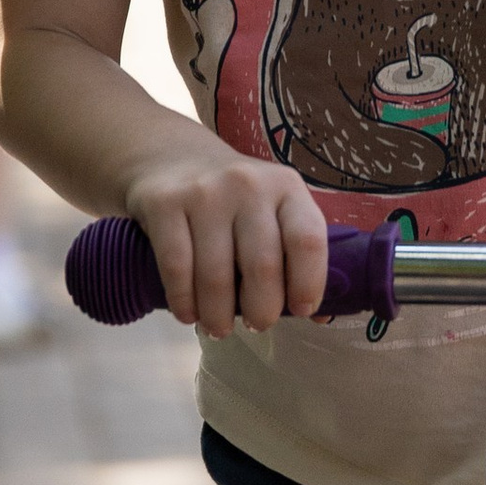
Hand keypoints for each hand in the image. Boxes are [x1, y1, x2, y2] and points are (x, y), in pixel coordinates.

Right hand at [119, 138, 327, 336]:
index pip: (308, 239)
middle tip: (256, 325)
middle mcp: (248, 184)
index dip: (309, 283)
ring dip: (217, 315)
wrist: (171, 155)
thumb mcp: (272, 209)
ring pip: (216, 274)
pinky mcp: (164, 203)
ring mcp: (204, 192)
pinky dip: (183, 301)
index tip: (300, 311)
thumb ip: (295, 253)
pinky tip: (187, 313)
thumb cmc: (234, 198)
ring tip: (218, 328)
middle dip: (261, 310)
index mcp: (286, 187)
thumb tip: (320, 315)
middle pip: (262, 265)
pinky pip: (176, 267)